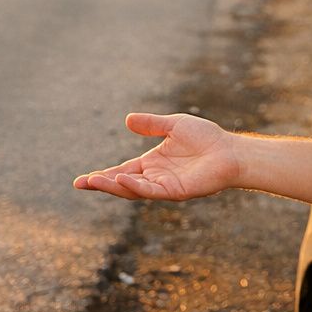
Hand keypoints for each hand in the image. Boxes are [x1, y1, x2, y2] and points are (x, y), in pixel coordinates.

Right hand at [73, 113, 239, 201]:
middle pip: (122, 184)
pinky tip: (122, 178)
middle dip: (101, 184)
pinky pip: (151, 190)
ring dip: (113, 186)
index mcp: (152, 164)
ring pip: (133, 190)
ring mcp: (164, 186)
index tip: (81, 180)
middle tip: (81, 184)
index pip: (121, 172)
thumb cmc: (206, 138)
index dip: (102, 176)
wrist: (230, 151)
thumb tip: (127, 120)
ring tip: (94, 180)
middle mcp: (155, 178)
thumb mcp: (173, 125)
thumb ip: (152, 125)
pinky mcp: (176, 191)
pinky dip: (135, 186)